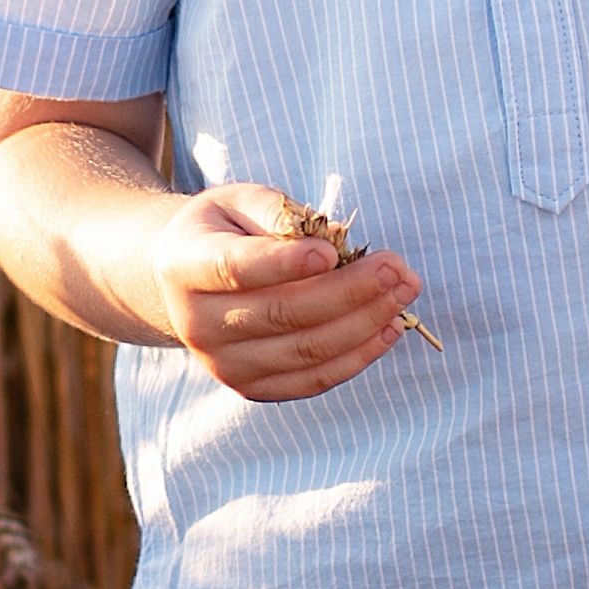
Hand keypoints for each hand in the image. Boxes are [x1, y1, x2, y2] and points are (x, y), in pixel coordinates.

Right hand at [150, 182, 423, 400]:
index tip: (334, 251)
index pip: (235, 269)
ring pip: (306, 350)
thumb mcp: (239, 200)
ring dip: (366, 322)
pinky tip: (391, 328)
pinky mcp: (250, 388)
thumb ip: (278, 213)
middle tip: (398, 267)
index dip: (285, 263)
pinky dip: (358, 355)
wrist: (183, 283)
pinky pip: (313, 379)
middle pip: (283, 313)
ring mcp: (222, 363)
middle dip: (351, 290)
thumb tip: (331, 239)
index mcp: (185, 265)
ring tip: (405, 290)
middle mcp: (196, 323)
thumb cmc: (225, 230)